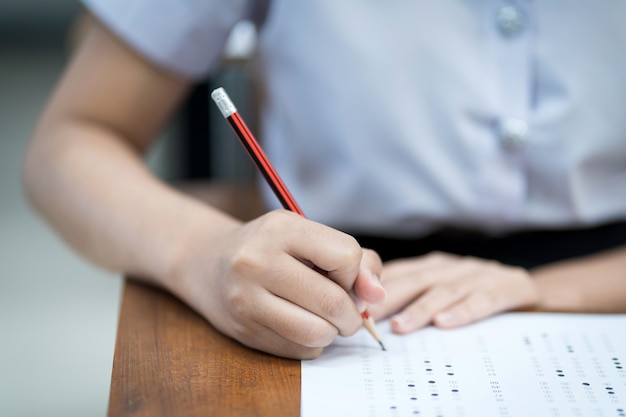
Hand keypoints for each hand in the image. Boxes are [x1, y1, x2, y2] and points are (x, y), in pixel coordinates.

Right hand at [168, 210, 384, 358]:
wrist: (208, 263)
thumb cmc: (270, 247)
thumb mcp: (307, 235)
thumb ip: (355, 259)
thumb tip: (377, 296)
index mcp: (280, 229)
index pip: (346, 255)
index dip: (355, 271)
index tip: (343, 274)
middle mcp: (257, 262)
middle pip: (333, 302)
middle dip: (352, 313)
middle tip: (347, 310)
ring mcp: (247, 300)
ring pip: (318, 333)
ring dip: (333, 332)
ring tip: (325, 318)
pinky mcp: (244, 331)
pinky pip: (301, 350)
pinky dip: (313, 342)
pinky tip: (300, 323)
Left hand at [369, 252, 538, 333]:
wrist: (527, 288)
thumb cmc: (475, 292)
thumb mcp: (442, 288)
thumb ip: (411, 294)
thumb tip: (368, 309)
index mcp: (434, 265)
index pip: (399, 273)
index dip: (375, 287)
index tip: (353, 303)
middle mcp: (453, 266)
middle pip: (417, 280)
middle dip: (389, 298)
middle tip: (367, 317)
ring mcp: (480, 275)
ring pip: (445, 290)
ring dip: (420, 309)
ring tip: (399, 326)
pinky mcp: (506, 287)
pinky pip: (482, 300)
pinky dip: (462, 311)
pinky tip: (444, 324)